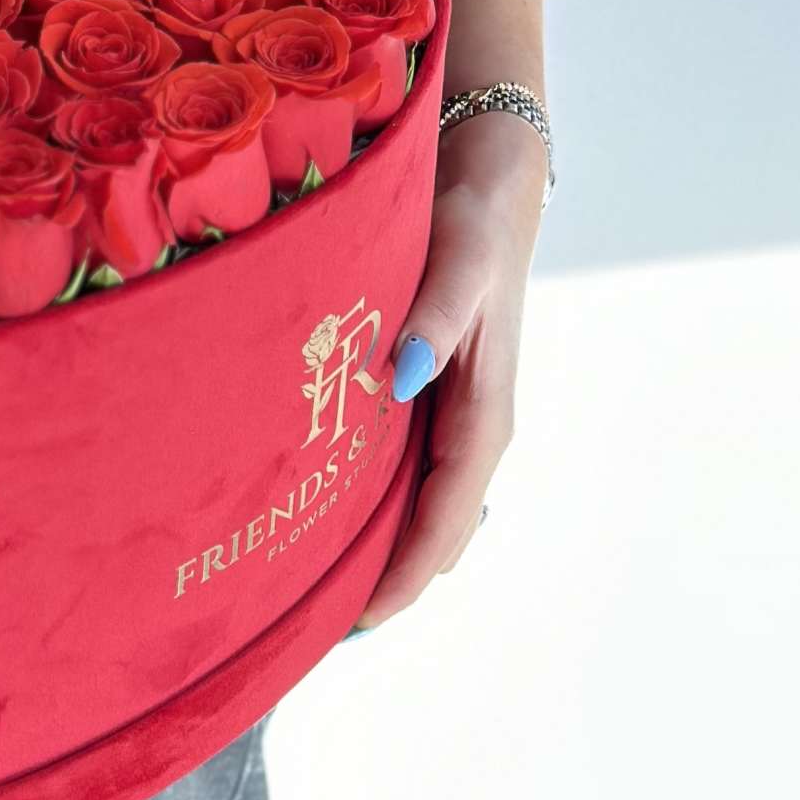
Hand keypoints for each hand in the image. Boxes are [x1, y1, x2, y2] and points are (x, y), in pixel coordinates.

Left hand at [355, 111, 545, 626]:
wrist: (489, 181)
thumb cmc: (472, 220)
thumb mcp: (457, 262)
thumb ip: (432, 316)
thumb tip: (405, 377)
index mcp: (484, 412)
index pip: (446, 518)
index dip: (405, 572)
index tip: (358, 618)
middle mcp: (470, 423)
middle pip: (432, 526)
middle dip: (386, 575)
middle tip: (312, 618)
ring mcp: (451, 409)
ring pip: (418, 500)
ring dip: (379, 541)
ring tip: (311, 579)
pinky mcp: (429, 389)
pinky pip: (405, 465)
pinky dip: (376, 498)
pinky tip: (327, 501)